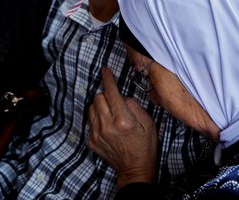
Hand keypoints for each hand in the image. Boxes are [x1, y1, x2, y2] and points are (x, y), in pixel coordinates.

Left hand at [88, 68, 157, 187]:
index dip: (108, 79)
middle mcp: (107, 126)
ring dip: (100, 106)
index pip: (111, 92)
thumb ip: (134, 105)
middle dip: (106, 95)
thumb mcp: (148, 123)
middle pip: (98, 97)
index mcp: (123, 120)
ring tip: (110, 114)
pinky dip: (97, 119)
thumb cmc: (145, 145)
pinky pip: (90, 121)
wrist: (135, 169)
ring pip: (91, 108)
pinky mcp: (92, 141)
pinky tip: (107, 125)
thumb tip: (122, 96)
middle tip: (114, 101)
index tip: (105, 71)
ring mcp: (97, 134)